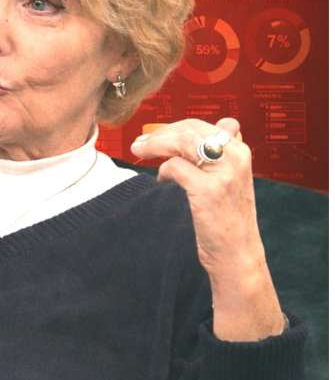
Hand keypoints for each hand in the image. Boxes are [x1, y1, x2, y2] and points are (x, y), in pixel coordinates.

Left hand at [131, 117, 284, 340]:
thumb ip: (211, 156)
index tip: (155, 135)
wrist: (236, 254)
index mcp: (240, 152)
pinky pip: (176, 167)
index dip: (173, 127)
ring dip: (155, 145)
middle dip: (159, 134)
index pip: (202, 124)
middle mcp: (236, 158)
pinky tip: (163, 180)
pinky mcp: (209, 190)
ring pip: (182, 142)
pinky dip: (164, 171)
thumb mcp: (226, 180)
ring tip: (139, 151)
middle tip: (139, 144)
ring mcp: (224, 174)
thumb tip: (179, 134)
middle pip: (189, 130)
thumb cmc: (225, 218)